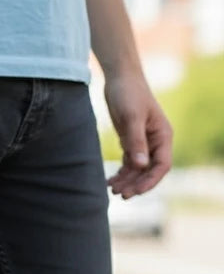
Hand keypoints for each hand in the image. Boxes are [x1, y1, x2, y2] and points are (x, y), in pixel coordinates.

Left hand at [104, 71, 172, 198]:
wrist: (120, 78)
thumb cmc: (128, 93)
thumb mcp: (131, 117)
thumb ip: (135, 141)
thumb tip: (141, 165)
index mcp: (163, 136)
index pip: (162, 165)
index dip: (150, 181)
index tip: (135, 192)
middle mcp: (156, 141)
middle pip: (149, 170)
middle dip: (136, 184)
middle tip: (120, 195)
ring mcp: (143, 141)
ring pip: (137, 168)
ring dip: (127, 180)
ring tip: (112, 190)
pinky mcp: (130, 140)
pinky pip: (128, 162)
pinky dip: (121, 172)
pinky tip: (110, 181)